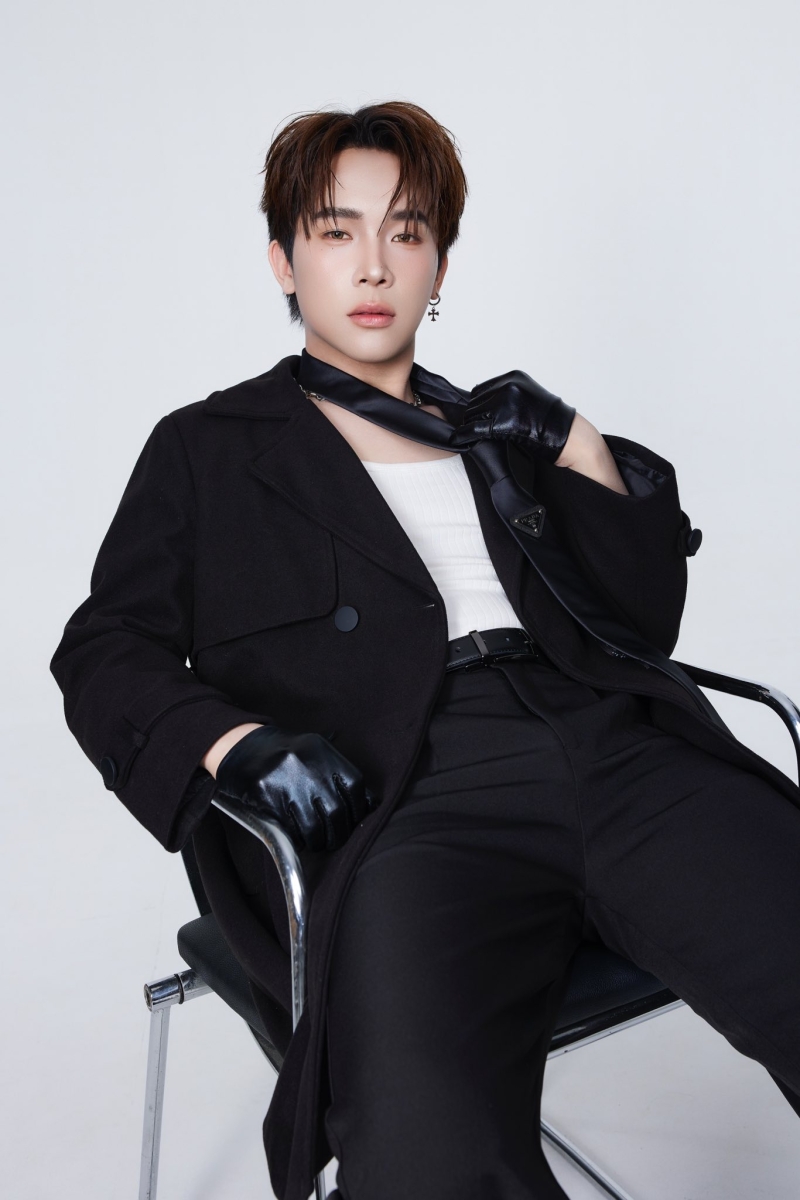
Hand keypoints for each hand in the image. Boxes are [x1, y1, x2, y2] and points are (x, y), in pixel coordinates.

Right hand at [214, 724, 380, 852]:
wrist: (244, 748)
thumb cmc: (286, 755)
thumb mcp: (315, 753)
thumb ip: (338, 774)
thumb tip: (367, 804)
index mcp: (323, 753)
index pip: (354, 786)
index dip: (358, 810)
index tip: (353, 821)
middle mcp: (308, 766)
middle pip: (336, 812)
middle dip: (338, 833)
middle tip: (334, 840)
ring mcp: (288, 782)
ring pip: (314, 826)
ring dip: (319, 841)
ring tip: (317, 842)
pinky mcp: (269, 797)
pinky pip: (291, 829)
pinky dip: (299, 840)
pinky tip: (299, 839)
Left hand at [448, 369, 575, 462]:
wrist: (571, 436)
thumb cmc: (553, 423)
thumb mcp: (529, 398)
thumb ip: (508, 397)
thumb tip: (485, 407)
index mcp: (514, 377)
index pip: (481, 390)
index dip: (477, 406)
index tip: (473, 418)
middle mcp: (509, 385)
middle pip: (475, 402)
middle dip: (472, 417)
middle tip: (471, 430)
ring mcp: (507, 402)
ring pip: (474, 415)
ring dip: (469, 427)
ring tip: (469, 437)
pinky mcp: (505, 421)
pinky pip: (476, 429)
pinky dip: (466, 436)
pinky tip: (461, 442)